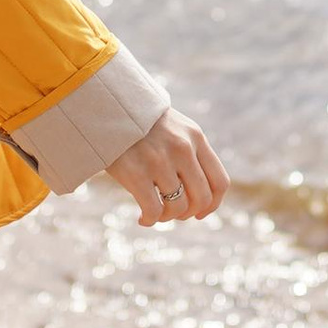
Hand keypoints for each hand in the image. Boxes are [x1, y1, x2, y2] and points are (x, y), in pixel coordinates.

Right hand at [107, 110, 225, 226]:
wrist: (107, 106)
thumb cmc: (142, 123)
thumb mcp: (176, 128)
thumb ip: (192, 153)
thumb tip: (200, 194)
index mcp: (196, 137)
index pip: (220, 182)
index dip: (213, 205)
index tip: (200, 213)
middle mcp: (182, 149)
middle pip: (201, 199)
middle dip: (189, 213)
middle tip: (174, 213)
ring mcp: (160, 161)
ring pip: (178, 207)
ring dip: (167, 217)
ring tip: (155, 213)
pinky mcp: (136, 173)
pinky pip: (153, 210)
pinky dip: (150, 220)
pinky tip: (143, 218)